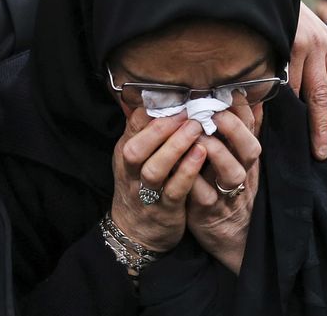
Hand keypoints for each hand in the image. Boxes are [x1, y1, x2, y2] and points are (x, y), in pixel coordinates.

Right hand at [111, 107, 206, 252]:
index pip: (131, 126)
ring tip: (196, 128)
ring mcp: (146, 192)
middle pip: (136, 148)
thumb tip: (158, 98)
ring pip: (155, 168)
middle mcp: (131, 172)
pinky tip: (202, 154)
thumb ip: (144, 131)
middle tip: (187, 112)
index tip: (176, 96)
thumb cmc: (140, 186)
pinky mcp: (165, 209)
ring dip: (175, 147)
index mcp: (125, 153)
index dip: (152, 109)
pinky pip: (174, 190)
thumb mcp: (135, 158)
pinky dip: (187, 171)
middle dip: (161, 128)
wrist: (136, 232)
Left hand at [187, 106, 260, 274]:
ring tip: (197, 135)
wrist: (228, 234)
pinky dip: (190, 177)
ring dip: (215, 151)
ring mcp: (226, 193)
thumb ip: (240, 130)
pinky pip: (201, 193)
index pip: (252, 128)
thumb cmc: (226, 187)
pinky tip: (176, 163)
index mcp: (245, 157)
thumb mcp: (236, 159)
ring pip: (230, 172)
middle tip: (213, 112)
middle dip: (233, 128)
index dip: (242, 109)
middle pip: (249, 149)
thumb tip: (248, 98)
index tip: (227, 91)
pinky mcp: (207, 210)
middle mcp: (241, 173)